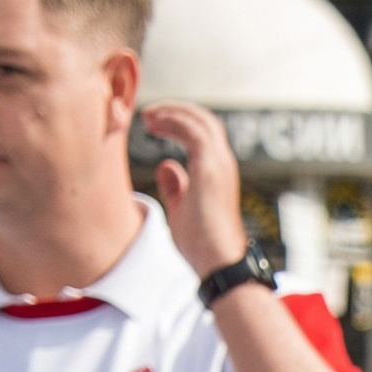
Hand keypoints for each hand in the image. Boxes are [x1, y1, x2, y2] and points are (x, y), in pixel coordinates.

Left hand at [143, 103, 250, 283]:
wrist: (217, 261)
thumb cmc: (201, 244)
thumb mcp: (181, 209)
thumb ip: (174, 187)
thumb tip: (165, 165)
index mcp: (217, 171)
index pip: (202, 133)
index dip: (179, 123)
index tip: (154, 124)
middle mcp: (223, 162)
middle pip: (203, 120)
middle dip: (175, 110)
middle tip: (148, 114)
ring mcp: (219, 163)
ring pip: (199, 120)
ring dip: (172, 112)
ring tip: (148, 115)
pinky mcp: (210, 168)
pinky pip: (192, 131)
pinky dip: (173, 122)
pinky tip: (155, 124)